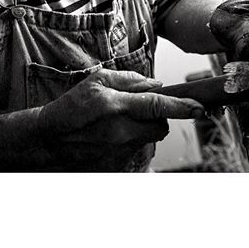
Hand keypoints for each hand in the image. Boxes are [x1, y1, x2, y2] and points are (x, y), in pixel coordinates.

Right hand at [37, 69, 204, 170]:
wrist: (48, 140)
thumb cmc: (73, 106)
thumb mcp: (98, 81)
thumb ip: (131, 80)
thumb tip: (157, 84)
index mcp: (117, 106)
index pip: (158, 106)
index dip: (182, 107)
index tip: (200, 108)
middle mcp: (120, 131)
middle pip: (161, 127)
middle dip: (159, 118)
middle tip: (140, 112)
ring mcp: (118, 152)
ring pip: (148, 139)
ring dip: (142, 130)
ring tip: (118, 125)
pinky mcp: (115, 167)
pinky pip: (135, 152)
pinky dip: (130, 143)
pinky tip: (110, 138)